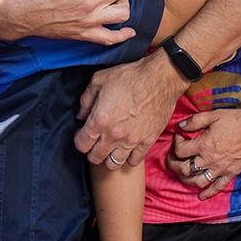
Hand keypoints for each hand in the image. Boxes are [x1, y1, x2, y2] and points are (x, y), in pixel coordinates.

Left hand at [75, 50, 188, 169]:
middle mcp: (114, 135)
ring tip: (111, 147)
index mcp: (100, 120)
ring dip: (109, 157)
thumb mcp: (99, 79)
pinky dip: (129, 158)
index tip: (84, 133)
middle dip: (92, 150)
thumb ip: (85, 100)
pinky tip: (127, 148)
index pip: (81, 144)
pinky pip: (134, 161)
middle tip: (96, 141)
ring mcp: (131, 141)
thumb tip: (81, 115)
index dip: (80, 139)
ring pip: (113, 163)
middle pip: (95, 157)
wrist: (160, 79)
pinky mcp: (147, 142)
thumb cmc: (131, 76)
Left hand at [167, 109, 240, 198]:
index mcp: (204, 145)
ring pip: (197, 182)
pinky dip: (208, 193)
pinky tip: (201, 195)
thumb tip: (181, 126)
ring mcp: (220, 169)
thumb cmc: (239, 121)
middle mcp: (209, 160)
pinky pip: (217, 187)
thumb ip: (196, 120)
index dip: (176, 144)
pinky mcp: (231, 173)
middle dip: (174, 165)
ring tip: (183, 175)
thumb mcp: (215, 115)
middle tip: (172, 159)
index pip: (181, 151)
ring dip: (186, 180)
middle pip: (185, 169)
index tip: (179, 137)